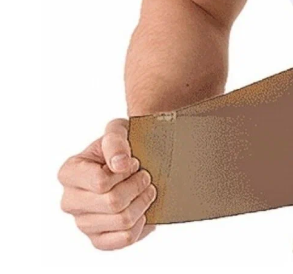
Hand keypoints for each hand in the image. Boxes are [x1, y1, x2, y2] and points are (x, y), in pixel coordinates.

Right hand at [58, 118, 157, 249]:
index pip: (101, 182)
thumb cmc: (122, 145)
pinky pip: (125, 239)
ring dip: (143, 202)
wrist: (132, 163)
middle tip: (145, 175)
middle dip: (138, 186)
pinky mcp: (98, 239)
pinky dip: (141, 223)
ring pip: (123, 220)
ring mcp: (82, 223)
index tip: (133, 162)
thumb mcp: (119, 130)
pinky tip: (141, 209)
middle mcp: (70, 201)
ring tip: (145, 189)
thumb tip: (120, 164)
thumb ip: (115, 141)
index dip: (126, 172)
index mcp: (69, 173)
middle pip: (113, 203)